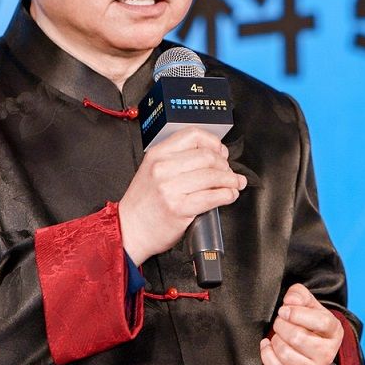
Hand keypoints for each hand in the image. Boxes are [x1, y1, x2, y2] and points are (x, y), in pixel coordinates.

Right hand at [118, 126, 246, 265]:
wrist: (129, 229)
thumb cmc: (143, 202)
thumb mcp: (152, 170)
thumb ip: (176, 158)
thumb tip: (212, 154)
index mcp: (157, 154)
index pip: (193, 136)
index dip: (214, 142)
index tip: (221, 152)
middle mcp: (163, 168)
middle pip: (207, 156)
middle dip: (225, 165)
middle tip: (229, 173)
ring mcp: (170, 188)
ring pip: (212, 176)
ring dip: (230, 180)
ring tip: (235, 184)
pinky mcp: (178, 208)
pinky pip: (211, 197)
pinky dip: (227, 195)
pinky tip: (229, 195)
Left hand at [260, 283, 343, 364]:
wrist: (310, 356)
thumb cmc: (309, 327)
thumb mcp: (309, 307)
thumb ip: (300, 295)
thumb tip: (290, 300)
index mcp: (334, 332)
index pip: (321, 322)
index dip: (298, 314)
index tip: (284, 310)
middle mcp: (326, 353)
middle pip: (297, 337)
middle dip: (281, 326)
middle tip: (280, 322)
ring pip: (285, 352)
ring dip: (275, 340)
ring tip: (278, 336)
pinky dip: (267, 354)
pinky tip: (268, 346)